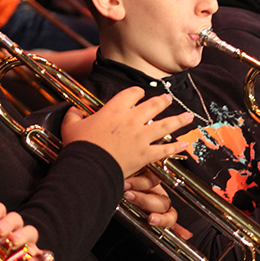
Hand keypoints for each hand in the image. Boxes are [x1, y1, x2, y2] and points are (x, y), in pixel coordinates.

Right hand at [61, 87, 192, 177]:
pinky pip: (164, 150)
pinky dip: (175, 147)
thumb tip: (74, 110)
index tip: (139, 93)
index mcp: (115, 110)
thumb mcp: (71, 126)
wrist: (88, 168)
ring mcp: (141, 137)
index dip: (137, 92)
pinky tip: (184, 144)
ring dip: (179, 120)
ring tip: (188, 116)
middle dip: (163, 101)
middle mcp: (132, 120)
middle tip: (168, 99)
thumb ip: (74, 115)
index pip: (132, 93)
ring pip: (165, 125)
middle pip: (154, 105)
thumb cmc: (79, 147)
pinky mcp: (145, 154)